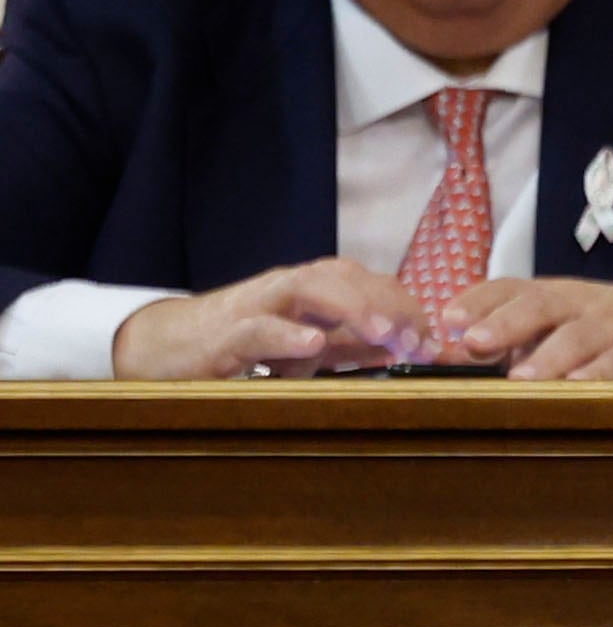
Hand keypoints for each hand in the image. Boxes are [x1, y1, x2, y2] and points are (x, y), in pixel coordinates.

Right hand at [111, 257, 433, 376]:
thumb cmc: (242, 345)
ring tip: (383, 332)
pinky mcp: (223, 336)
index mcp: (312, 292)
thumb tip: (405, 349)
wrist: (163, 348)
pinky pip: (256, 329)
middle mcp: (287, 290)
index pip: (369, 285)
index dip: (405, 308)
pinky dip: (285, 334)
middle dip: (388, 304)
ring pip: (306, 290)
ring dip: (350, 308)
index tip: (435, 341)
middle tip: (419, 338)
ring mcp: (255, 307)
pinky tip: (313, 345)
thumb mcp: (307, 348)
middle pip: (345, 278)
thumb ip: (352, 346)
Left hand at [441, 277, 612, 379]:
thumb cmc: (600, 325)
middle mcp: (577, 305)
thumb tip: (449, 358)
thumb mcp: (557, 319)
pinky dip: (598, 374)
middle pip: (539, 305)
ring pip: (577, 337)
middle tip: (475, 343)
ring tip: (520, 378)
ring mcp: (610, 328)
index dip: (478, 301)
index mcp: (550, 295)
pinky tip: (577, 386)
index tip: (447, 319)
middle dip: (505, 323)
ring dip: (547, 357)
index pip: (509, 288)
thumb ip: (509, 336)